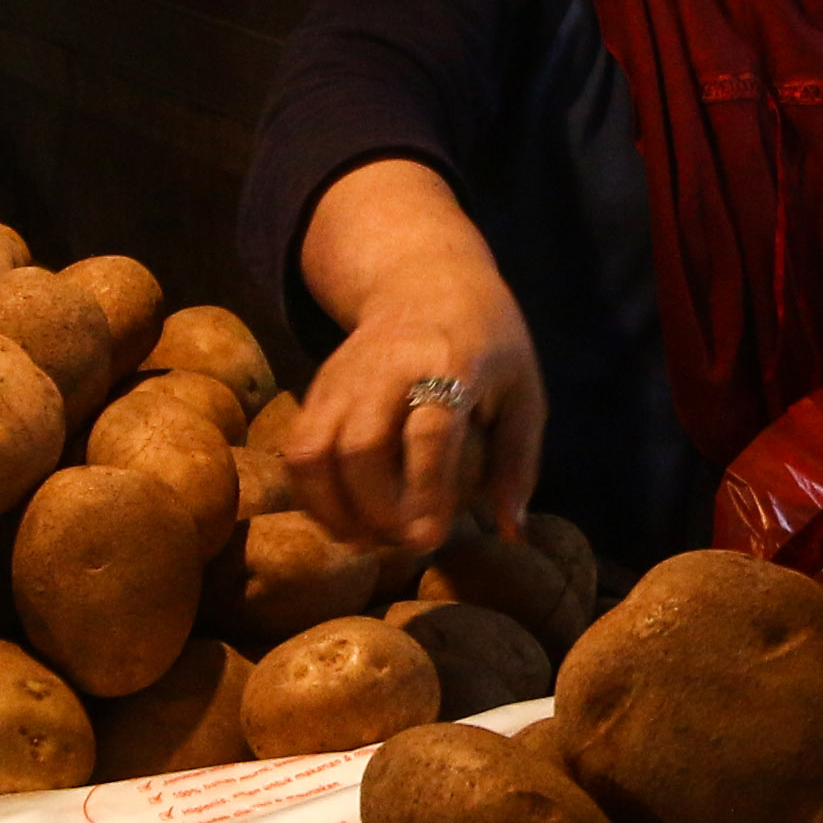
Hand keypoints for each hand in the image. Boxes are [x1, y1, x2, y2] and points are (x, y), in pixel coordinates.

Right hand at [288, 160, 547, 553]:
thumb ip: (519, 463)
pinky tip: (343, 519)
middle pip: (359, 447)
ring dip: (334, 509)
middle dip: (375, 510)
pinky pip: (298, 449)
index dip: (426, 491)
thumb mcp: (524, 392)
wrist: (427, 279)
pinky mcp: (318, 387)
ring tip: (367, 540)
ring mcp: (345, 376)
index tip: (429, 539)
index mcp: (452, 363)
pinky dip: (313, 494)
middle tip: (404, 543)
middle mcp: (390, 366)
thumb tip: (511, 533)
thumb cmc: (489, 343)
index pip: (430, 431)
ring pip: (314, 451)